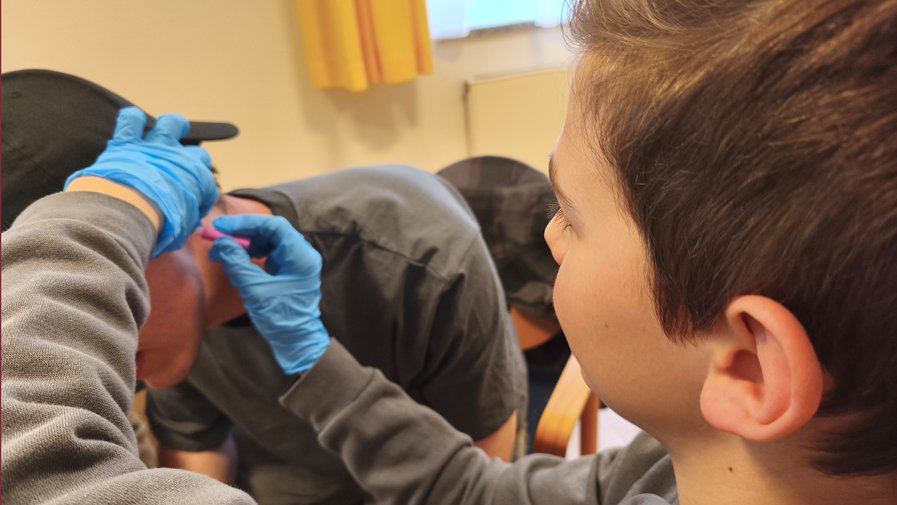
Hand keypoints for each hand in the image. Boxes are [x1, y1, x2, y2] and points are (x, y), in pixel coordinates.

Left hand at [64, 107, 217, 257]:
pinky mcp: (127, 143)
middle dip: (193, 163)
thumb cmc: (157, 226)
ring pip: (171, 123)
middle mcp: (181, 159)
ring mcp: (154, 147)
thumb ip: (186, 222)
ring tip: (168, 130)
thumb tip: (188, 223)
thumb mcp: (180, 231)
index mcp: (198, 180)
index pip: (207, 184)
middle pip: (198, 154)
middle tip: (182, 174)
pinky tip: (133, 124)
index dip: (201, 195)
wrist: (127, 213)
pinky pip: (131, 121)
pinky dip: (132, 121)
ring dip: (172, 126)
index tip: (192, 207)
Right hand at [208, 215, 330, 374]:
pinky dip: (252, 253)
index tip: (222, 226)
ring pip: (269, 241)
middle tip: (219, 235)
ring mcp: (297, 262)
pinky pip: (270, 253)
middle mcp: (303, 255)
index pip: (274, 226)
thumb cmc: (281, 318)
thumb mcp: (254, 290)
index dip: (247, 223)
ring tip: (226, 251)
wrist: (296, 341)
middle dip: (244, 232)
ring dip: (247, 242)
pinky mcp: (289, 270)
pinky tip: (239, 259)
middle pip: (272, 231)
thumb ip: (237, 263)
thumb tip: (221, 242)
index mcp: (301, 257)